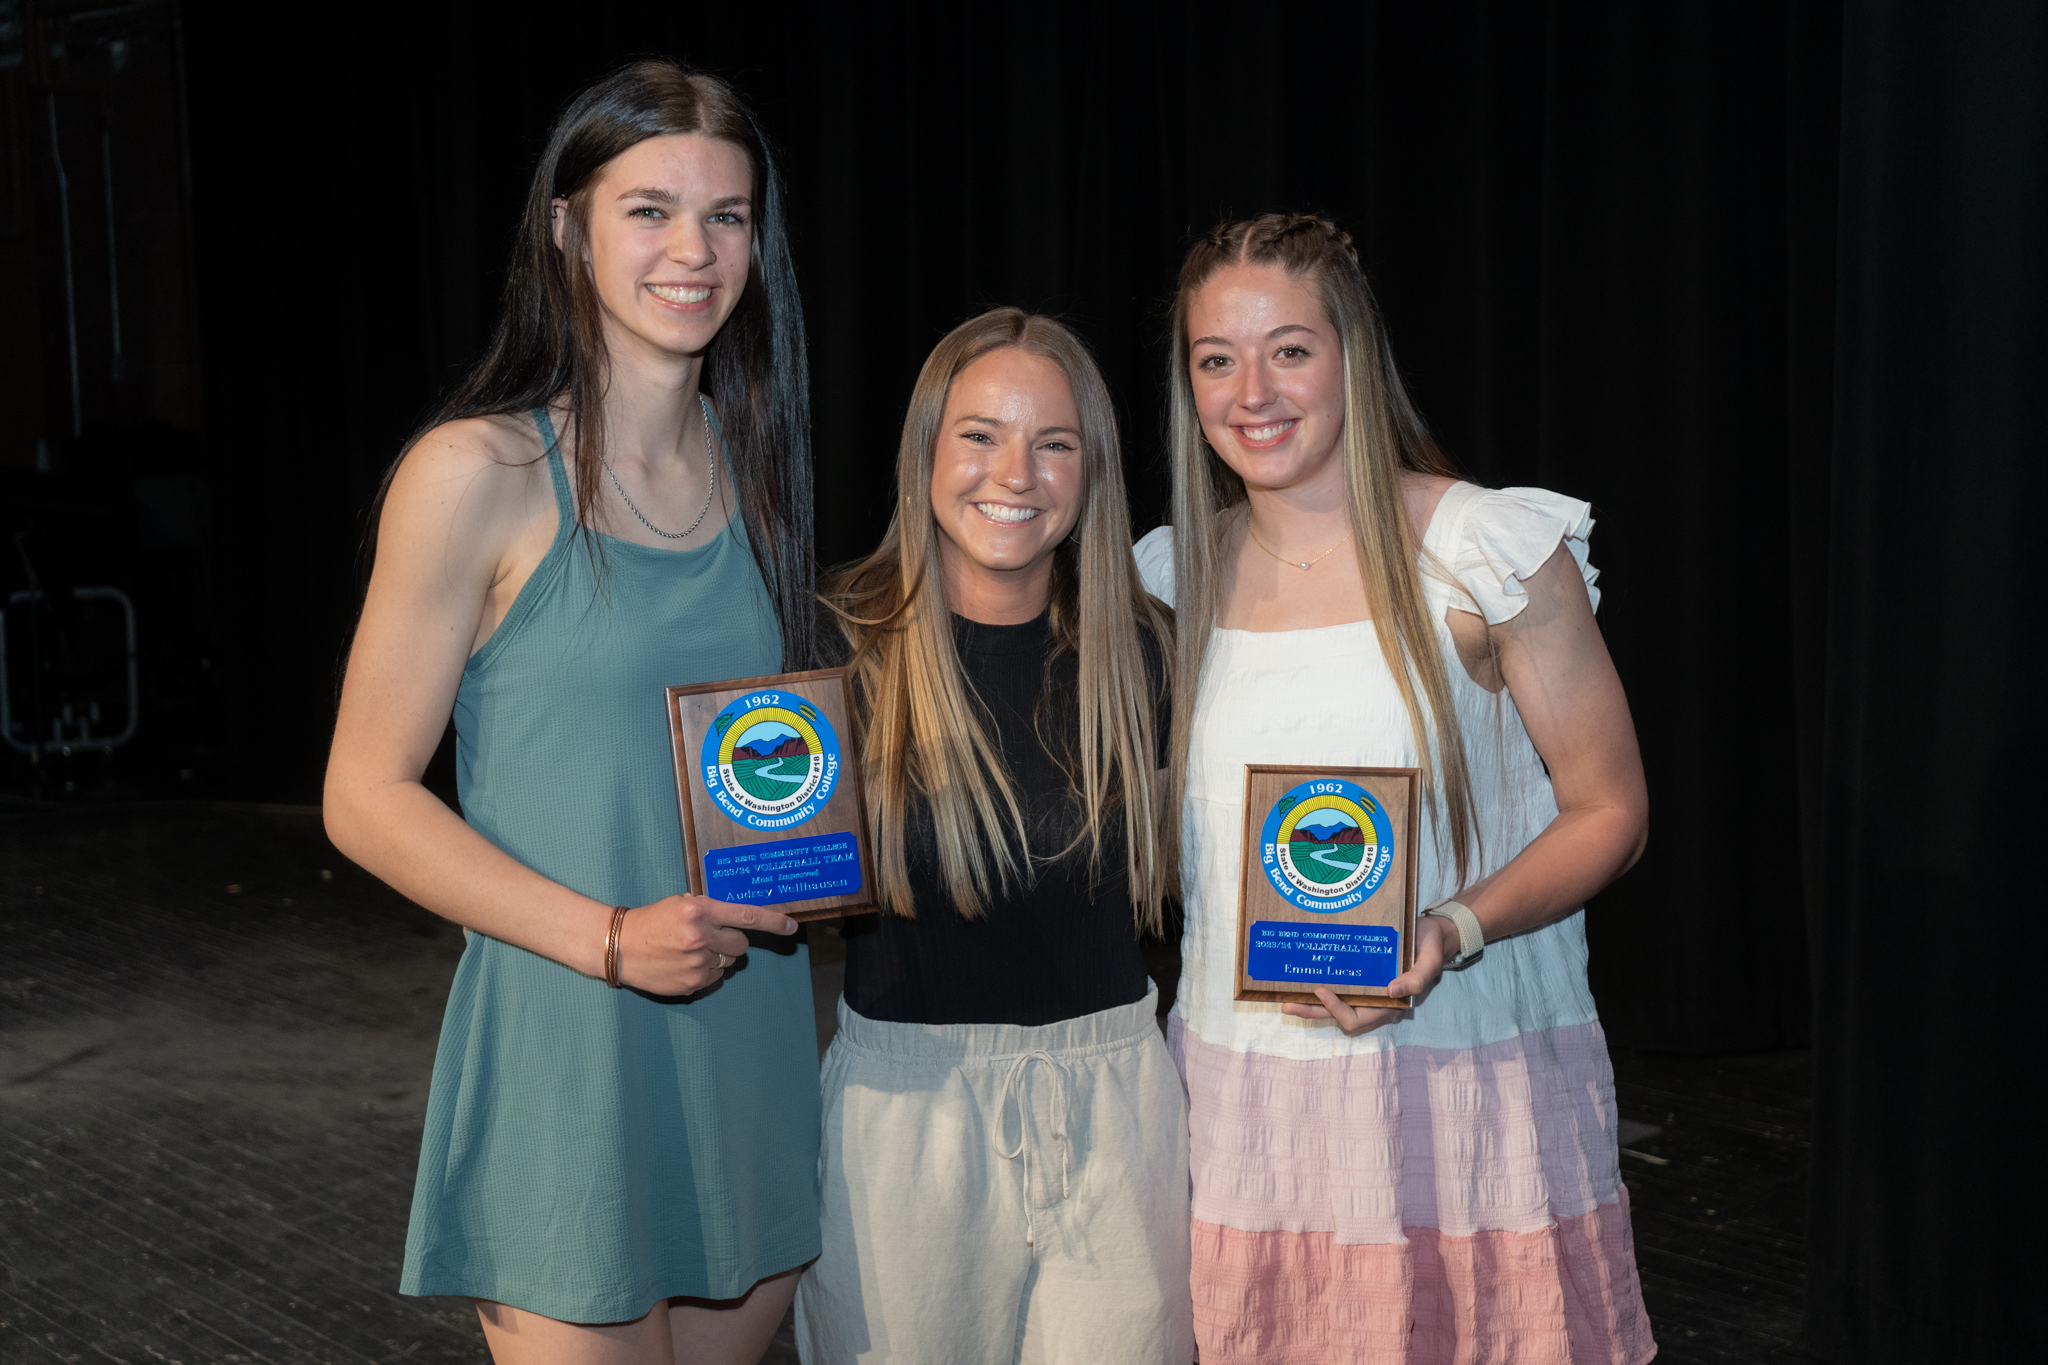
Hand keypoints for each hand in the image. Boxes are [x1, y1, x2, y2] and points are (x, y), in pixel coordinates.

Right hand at [614, 895, 796, 995]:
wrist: (619, 947)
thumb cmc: (652, 921)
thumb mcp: (680, 903)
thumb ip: (710, 909)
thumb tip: (741, 917)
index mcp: (699, 911)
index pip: (747, 916)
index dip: (774, 922)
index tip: (792, 927)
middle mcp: (701, 936)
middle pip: (742, 943)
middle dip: (731, 941)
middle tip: (710, 937)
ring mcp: (697, 963)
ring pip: (728, 962)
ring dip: (716, 957)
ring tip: (689, 951)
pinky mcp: (692, 984)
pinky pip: (714, 977)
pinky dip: (704, 971)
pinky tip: (683, 964)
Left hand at [1279, 914, 1456, 1035]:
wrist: (1432, 934)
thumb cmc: (1430, 947)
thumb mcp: (1430, 961)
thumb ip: (1417, 978)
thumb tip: (1393, 991)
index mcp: (1390, 1004)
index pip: (1357, 1018)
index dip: (1337, 1009)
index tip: (1321, 990)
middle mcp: (1375, 1002)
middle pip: (1339, 1017)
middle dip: (1312, 1013)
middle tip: (1286, 1005)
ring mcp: (1367, 991)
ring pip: (1334, 1005)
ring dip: (1310, 1005)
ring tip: (1285, 997)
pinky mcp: (1361, 978)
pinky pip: (1338, 988)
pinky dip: (1319, 988)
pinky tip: (1301, 978)